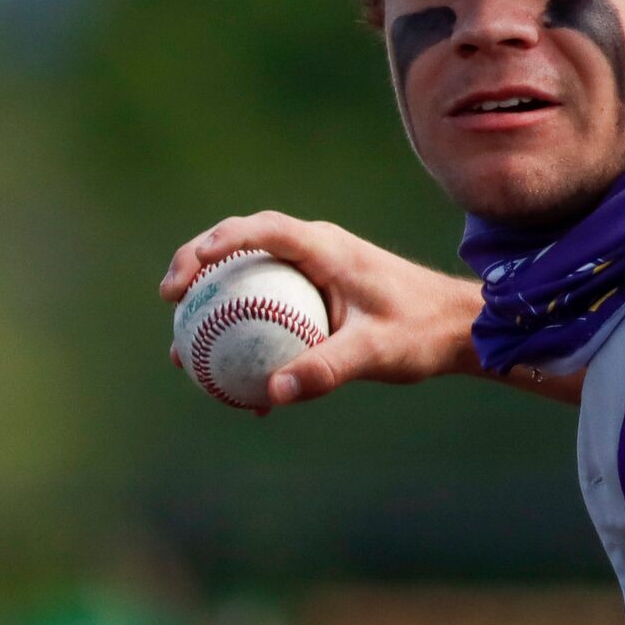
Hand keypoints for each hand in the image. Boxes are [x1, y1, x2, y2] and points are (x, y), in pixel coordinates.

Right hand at [160, 212, 482, 405]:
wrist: (456, 328)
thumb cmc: (421, 331)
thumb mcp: (375, 352)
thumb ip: (326, 368)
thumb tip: (272, 394)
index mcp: (326, 247)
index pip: (262, 230)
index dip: (219, 242)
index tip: (189, 270)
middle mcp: (316, 249)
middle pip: (243, 243)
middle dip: (197, 263)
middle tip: (168, 298)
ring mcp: (316, 270)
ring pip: (251, 275)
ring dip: (215, 301)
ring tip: (182, 343)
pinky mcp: (319, 294)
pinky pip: (271, 305)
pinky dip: (247, 330)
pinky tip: (236, 383)